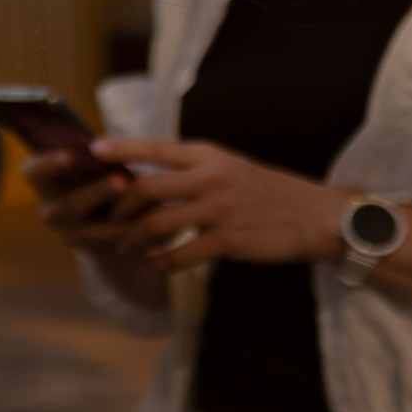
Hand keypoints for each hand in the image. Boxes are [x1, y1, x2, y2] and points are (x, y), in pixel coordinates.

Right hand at [22, 151, 148, 253]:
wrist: (113, 225)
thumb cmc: (102, 179)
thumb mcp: (96, 166)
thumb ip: (100, 159)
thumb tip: (116, 148)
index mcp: (43, 182)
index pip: (33, 172)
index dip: (48, 164)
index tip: (69, 156)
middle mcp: (50, 211)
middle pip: (67, 205)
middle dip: (96, 193)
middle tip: (120, 182)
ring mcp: (70, 235)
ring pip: (93, 231)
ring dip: (121, 219)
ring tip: (148, 207)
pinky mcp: (95, 253)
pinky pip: (116, 245)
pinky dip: (137, 233)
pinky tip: (157, 222)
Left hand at [101, 137, 349, 273]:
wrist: (319, 217)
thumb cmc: (271, 192)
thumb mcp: (232, 166)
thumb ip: (195, 168)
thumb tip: (150, 172)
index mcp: (210, 155)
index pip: (156, 147)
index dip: (121, 149)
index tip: (93, 150)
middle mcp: (211, 177)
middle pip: (145, 188)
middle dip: (118, 208)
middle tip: (108, 221)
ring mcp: (219, 209)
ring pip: (156, 223)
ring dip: (133, 239)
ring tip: (126, 248)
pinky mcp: (229, 240)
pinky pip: (181, 254)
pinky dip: (161, 262)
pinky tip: (156, 265)